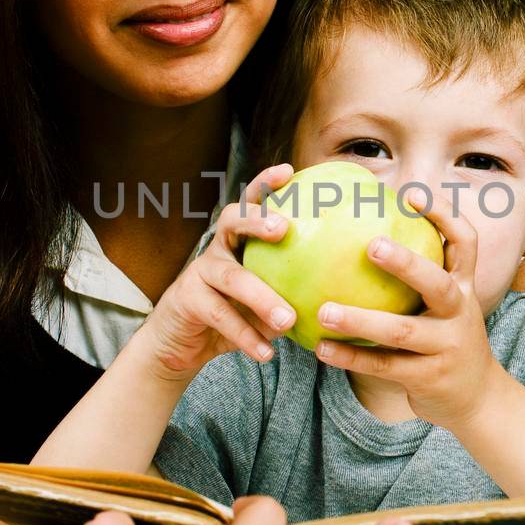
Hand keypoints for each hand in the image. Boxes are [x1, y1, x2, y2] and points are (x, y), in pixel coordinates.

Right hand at [138, 163, 297, 380]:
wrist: (183, 344)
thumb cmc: (235, 315)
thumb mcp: (266, 299)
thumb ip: (292, 290)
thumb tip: (341, 292)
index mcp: (238, 240)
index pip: (250, 202)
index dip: (265, 184)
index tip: (289, 171)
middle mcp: (218, 248)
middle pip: (231, 220)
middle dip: (256, 219)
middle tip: (283, 228)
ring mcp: (199, 272)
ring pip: (232, 277)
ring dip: (262, 298)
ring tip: (289, 320)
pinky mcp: (187, 299)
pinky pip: (220, 315)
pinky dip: (246, 336)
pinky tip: (267, 353)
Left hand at [311, 191, 497, 429]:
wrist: (478, 399)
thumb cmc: (447, 340)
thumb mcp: (447, 306)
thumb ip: (420, 276)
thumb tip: (365, 229)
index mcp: (464, 287)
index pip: (465, 242)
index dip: (444, 215)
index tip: (411, 194)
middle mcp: (460, 313)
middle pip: (437, 283)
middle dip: (407, 264)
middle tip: (370, 245)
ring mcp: (446, 348)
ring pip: (402, 332)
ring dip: (361, 321)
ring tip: (324, 311)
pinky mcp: (428, 378)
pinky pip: (384, 366)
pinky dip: (351, 357)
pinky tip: (321, 348)